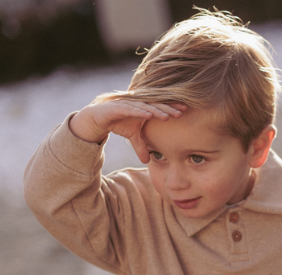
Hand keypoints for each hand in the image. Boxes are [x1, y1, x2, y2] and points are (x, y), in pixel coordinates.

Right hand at [69, 100, 185, 163]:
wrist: (97, 118)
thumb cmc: (117, 122)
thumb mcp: (131, 136)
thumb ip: (141, 147)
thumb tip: (147, 162)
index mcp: (144, 108)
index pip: (160, 107)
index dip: (172, 107)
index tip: (185, 111)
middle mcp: (138, 104)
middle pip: (156, 106)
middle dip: (169, 109)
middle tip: (182, 112)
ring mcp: (128, 104)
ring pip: (145, 107)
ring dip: (156, 111)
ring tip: (167, 116)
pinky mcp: (118, 107)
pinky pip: (131, 109)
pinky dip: (139, 111)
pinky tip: (148, 115)